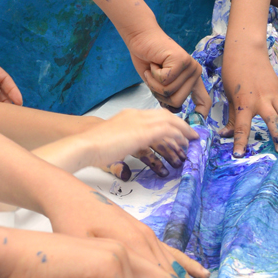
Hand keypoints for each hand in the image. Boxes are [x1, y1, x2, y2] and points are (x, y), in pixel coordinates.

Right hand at [45, 107, 197, 177]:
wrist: (85, 145)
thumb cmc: (94, 147)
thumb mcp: (115, 143)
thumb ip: (128, 146)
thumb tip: (133, 162)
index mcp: (129, 115)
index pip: (156, 116)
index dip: (170, 124)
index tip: (179, 133)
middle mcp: (136, 115)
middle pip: (165, 117)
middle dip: (180, 126)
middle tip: (191, 137)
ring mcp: (139, 122)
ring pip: (169, 122)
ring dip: (181, 132)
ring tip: (190, 144)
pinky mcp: (143, 132)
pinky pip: (166, 131)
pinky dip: (176, 137)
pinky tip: (181, 146)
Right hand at [126, 24, 210, 115]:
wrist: (141, 38)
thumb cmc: (149, 60)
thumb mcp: (160, 84)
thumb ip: (169, 96)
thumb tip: (175, 114)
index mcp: (193, 80)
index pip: (205, 102)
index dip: (200, 115)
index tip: (194, 125)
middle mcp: (195, 73)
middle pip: (177, 102)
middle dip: (160, 94)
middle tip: (155, 78)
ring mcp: (190, 67)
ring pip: (170, 92)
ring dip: (154, 83)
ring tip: (154, 69)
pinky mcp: (182, 61)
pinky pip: (164, 81)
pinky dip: (153, 75)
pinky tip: (154, 64)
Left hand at [220, 42, 277, 155]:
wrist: (247, 50)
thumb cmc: (233, 72)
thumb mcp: (230, 96)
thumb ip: (233, 116)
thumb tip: (226, 133)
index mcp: (245, 103)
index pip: (242, 128)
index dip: (240, 143)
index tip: (239, 155)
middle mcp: (262, 100)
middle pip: (275, 122)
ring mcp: (273, 93)